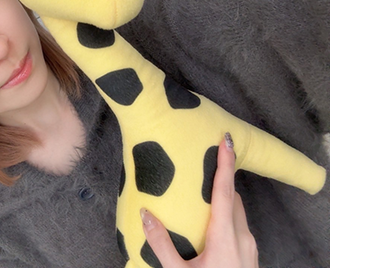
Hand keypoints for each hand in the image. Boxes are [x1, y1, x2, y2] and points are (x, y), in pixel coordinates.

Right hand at [140, 133, 258, 267]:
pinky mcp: (251, 257)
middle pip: (234, 198)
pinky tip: (210, 226)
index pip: (225, 191)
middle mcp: (243, 238)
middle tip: (203, 168)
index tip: (227, 140)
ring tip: (202, 196)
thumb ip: (161, 244)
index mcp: (225, 237)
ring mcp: (250, 248)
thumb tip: (145, 215)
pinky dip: (227, 217)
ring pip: (238, 213)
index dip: (226, 164)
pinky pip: (240, 227)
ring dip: (224, 200)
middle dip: (221, 181)